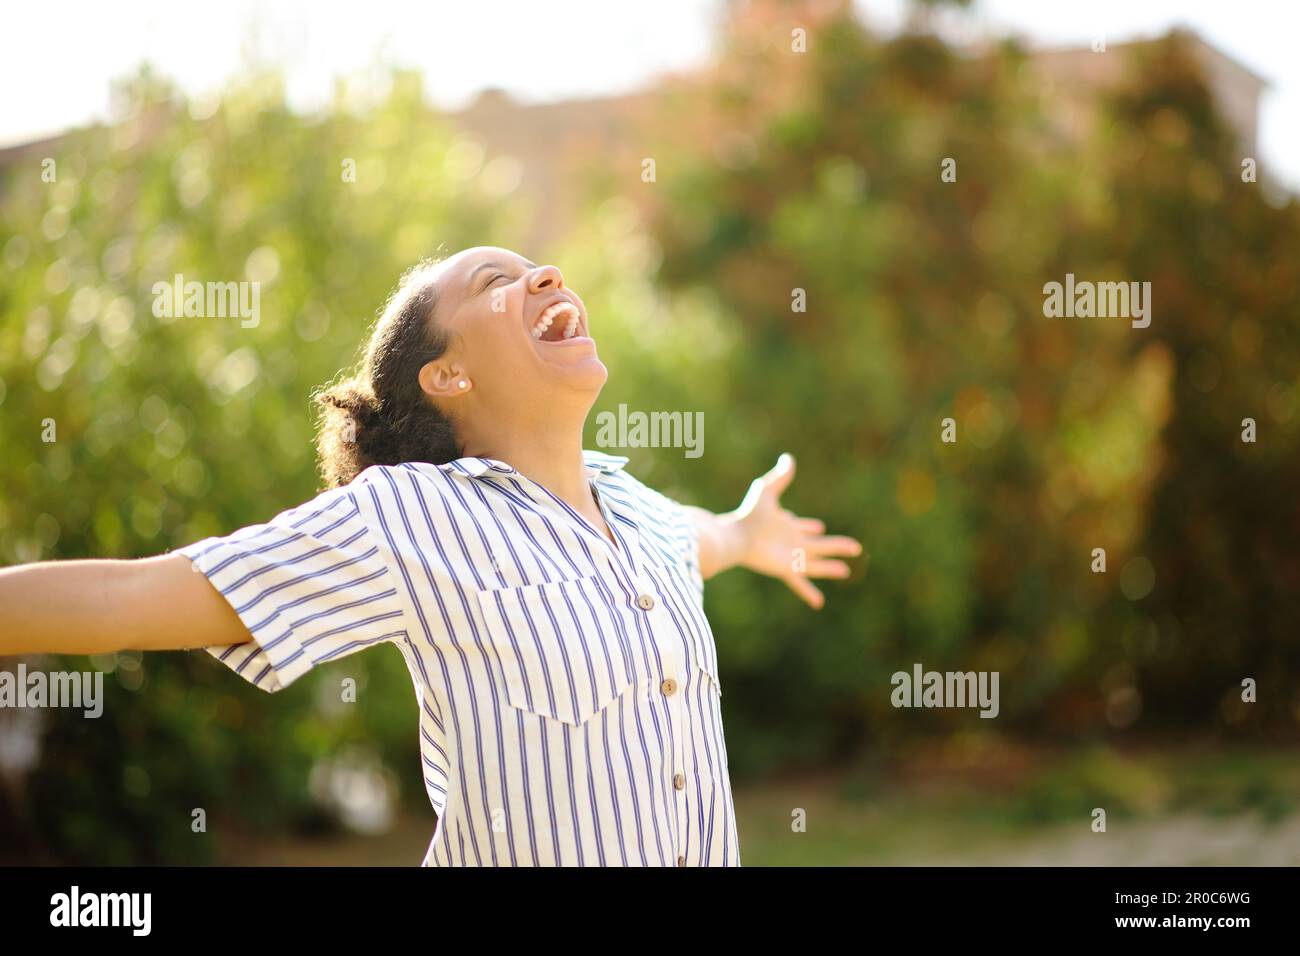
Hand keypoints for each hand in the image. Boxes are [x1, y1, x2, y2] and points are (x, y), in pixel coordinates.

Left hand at [732, 453, 862, 609]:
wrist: (737, 535)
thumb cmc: (749, 514)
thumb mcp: (766, 491)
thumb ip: (779, 477)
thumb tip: (789, 458)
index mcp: (787, 525)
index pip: (801, 526)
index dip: (809, 526)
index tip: (819, 526)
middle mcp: (792, 542)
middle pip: (819, 545)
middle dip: (836, 545)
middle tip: (854, 546)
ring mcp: (791, 557)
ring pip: (818, 564)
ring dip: (831, 568)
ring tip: (846, 571)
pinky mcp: (786, 569)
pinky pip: (800, 583)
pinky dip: (808, 593)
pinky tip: (818, 603)